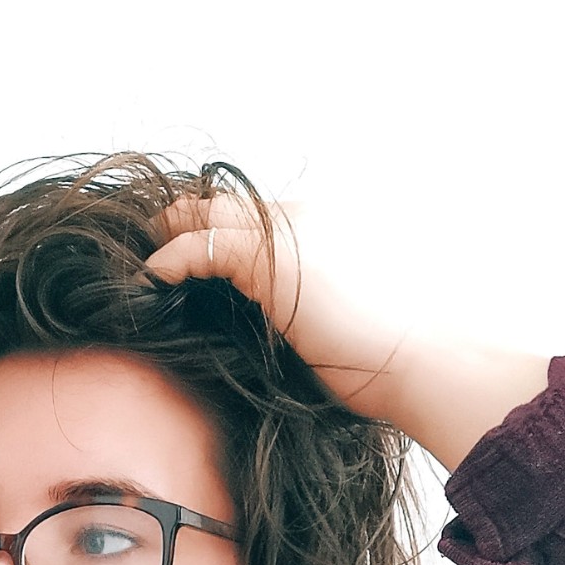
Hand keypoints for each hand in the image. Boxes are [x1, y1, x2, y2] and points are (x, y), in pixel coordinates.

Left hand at [143, 181, 553, 472]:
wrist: (421, 360)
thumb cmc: (390, 359)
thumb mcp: (341, 328)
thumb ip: (307, 314)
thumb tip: (288, 338)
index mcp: (325, 231)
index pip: (256, 215)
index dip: (218, 225)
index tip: (189, 246)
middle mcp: (306, 221)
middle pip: (228, 204)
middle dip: (186, 217)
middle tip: (151, 237)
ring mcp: (289, 236)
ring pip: (211, 215)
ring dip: (172, 230)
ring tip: (143, 250)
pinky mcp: (272, 260)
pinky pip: (203, 247)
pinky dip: (171, 258)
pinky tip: (152, 275)